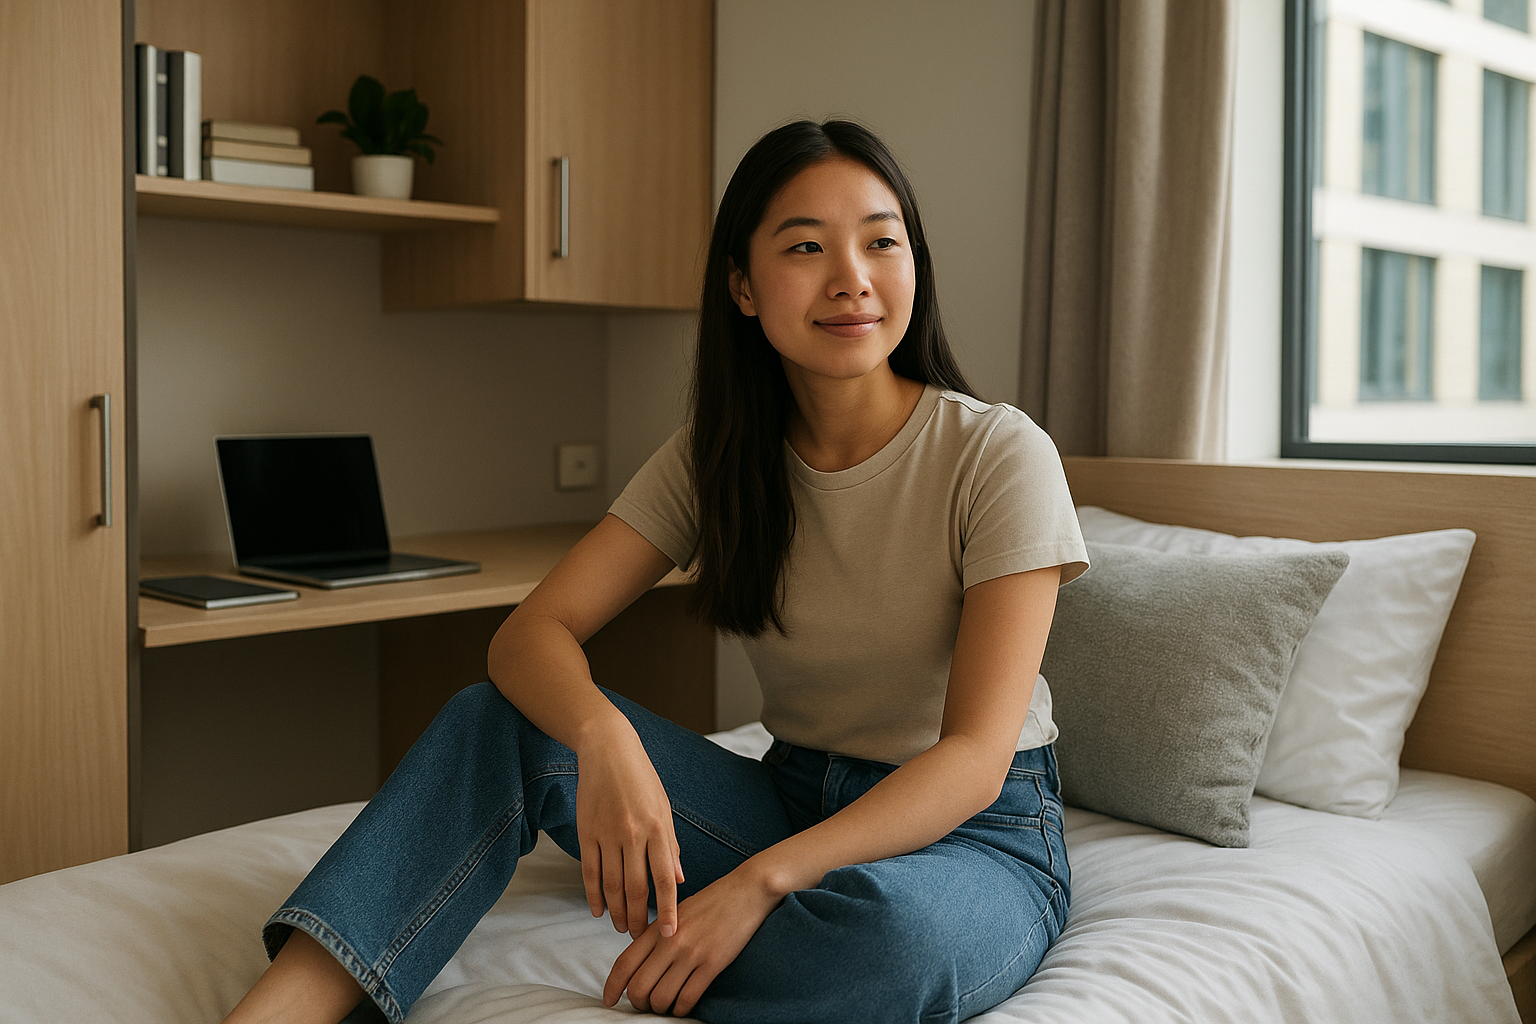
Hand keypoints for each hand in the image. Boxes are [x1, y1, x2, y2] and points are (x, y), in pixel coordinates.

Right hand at [575, 720, 684, 938]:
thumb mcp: (664, 808)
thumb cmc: (642, 778)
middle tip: (642, 939)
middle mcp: (633, 833)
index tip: (669, 934)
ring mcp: (607, 833)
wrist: (608, 749)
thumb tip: (678, 881)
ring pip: (611, 884)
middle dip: (639, 918)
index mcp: (658, 828)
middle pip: (635, 888)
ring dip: (617, 912)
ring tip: (622, 928)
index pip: (664, 879)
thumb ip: (670, 846)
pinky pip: (589, 871)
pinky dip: (593, 896)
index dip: (667, 910)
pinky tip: (598, 911)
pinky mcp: (586, 831)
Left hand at [603, 866, 783, 1016]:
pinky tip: (683, 1005)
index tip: (609, 1000)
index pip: (624, 963)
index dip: (612, 987)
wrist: (747, 890)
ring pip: (661, 998)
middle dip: (638, 1003)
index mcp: (658, 927)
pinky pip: (687, 998)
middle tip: (645, 1004)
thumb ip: (657, 935)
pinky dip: (681, 1009)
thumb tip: (640, 961)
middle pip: (638, 987)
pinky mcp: (712, 964)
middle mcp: (670, 941)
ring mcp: (691, 953)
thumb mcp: (676, 912)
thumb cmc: (713, 901)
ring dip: (660, 1008)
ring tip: (666, 1005)